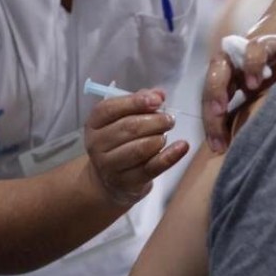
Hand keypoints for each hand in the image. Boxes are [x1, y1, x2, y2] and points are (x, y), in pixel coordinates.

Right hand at [84, 89, 189, 204]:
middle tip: (169, 119)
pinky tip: (182, 146)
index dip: (135, 102)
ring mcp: (110, 165)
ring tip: (165, 134)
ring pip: (139, 148)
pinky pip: (152, 167)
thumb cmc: (119, 141)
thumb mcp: (122, 118)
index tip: (157, 100)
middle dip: (155, 120)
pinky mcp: (128, 182)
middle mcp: (97, 144)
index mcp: (94, 123)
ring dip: (159, 137)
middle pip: (129, 127)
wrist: (109, 179)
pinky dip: (170, 156)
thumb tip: (158, 94)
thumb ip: (140, 102)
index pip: (110, 108)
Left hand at [202, 4, 275, 152]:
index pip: (212, 101)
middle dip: (210, 115)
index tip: (217, 149)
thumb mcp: (269, 81)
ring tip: (220, 111)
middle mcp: (233, 62)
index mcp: (231, 75)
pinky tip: (255, 83)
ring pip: (223, 67)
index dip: (211, 125)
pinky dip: (252, 64)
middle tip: (215, 140)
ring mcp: (247, 49)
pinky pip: (255, 51)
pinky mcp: (269, 39)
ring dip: (219, 89)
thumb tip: (250, 141)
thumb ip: (256, 102)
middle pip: (211, 87)